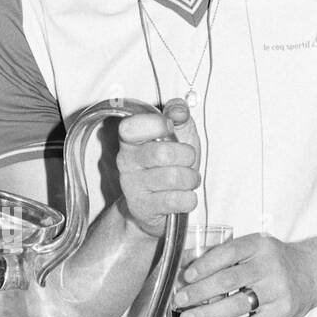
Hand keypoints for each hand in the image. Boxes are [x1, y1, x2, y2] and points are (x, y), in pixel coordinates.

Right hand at [116, 98, 200, 237]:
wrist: (158, 207)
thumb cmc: (169, 166)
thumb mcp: (177, 136)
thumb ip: (178, 116)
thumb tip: (179, 109)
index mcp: (130, 140)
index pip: (132, 126)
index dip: (157, 124)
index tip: (171, 127)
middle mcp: (126, 161)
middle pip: (162, 154)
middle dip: (187, 157)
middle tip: (188, 161)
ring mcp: (132, 186)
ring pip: (173, 178)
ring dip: (191, 179)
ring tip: (188, 180)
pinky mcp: (142, 208)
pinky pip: (176, 200)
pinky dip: (189, 198)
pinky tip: (184, 197)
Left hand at [173, 233, 316, 316]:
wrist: (313, 272)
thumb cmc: (274, 260)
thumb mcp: (252, 248)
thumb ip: (222, 253)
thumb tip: (185, 260)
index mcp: (258, 245)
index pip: (227, 253)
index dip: (204, 265)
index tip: (186, 276)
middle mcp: (269, 266)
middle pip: (228, 280)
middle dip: (199, 292)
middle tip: (179, 301)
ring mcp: (276, 290)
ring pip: (236, 304)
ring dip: (208, 314)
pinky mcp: (281, 312)